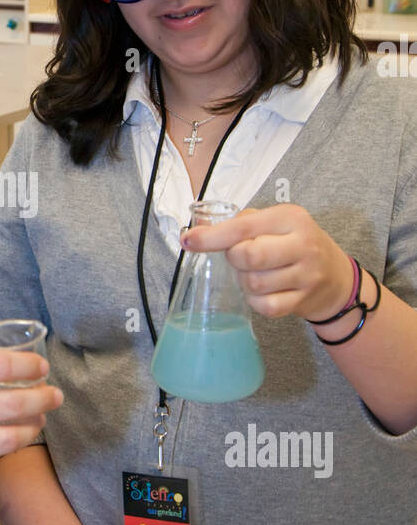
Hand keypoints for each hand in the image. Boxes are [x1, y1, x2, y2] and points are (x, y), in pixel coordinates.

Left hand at [180, 204, 354, 322]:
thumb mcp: (277, 222)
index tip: (188, 240)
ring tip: (256, 273)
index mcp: (290, 218)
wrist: (337, 277)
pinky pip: (266, 306)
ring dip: (245, 281)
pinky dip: (256, 301)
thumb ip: (242, 223)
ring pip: (254, 283)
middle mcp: (302, 244)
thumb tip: (199, 230)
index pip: (243, 227)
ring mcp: (306, 275)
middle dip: (234, 259)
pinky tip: (263, 291)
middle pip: (248, 256)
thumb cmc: (295, 244)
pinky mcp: (304, 300)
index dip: (211, 236)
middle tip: (240, 258)